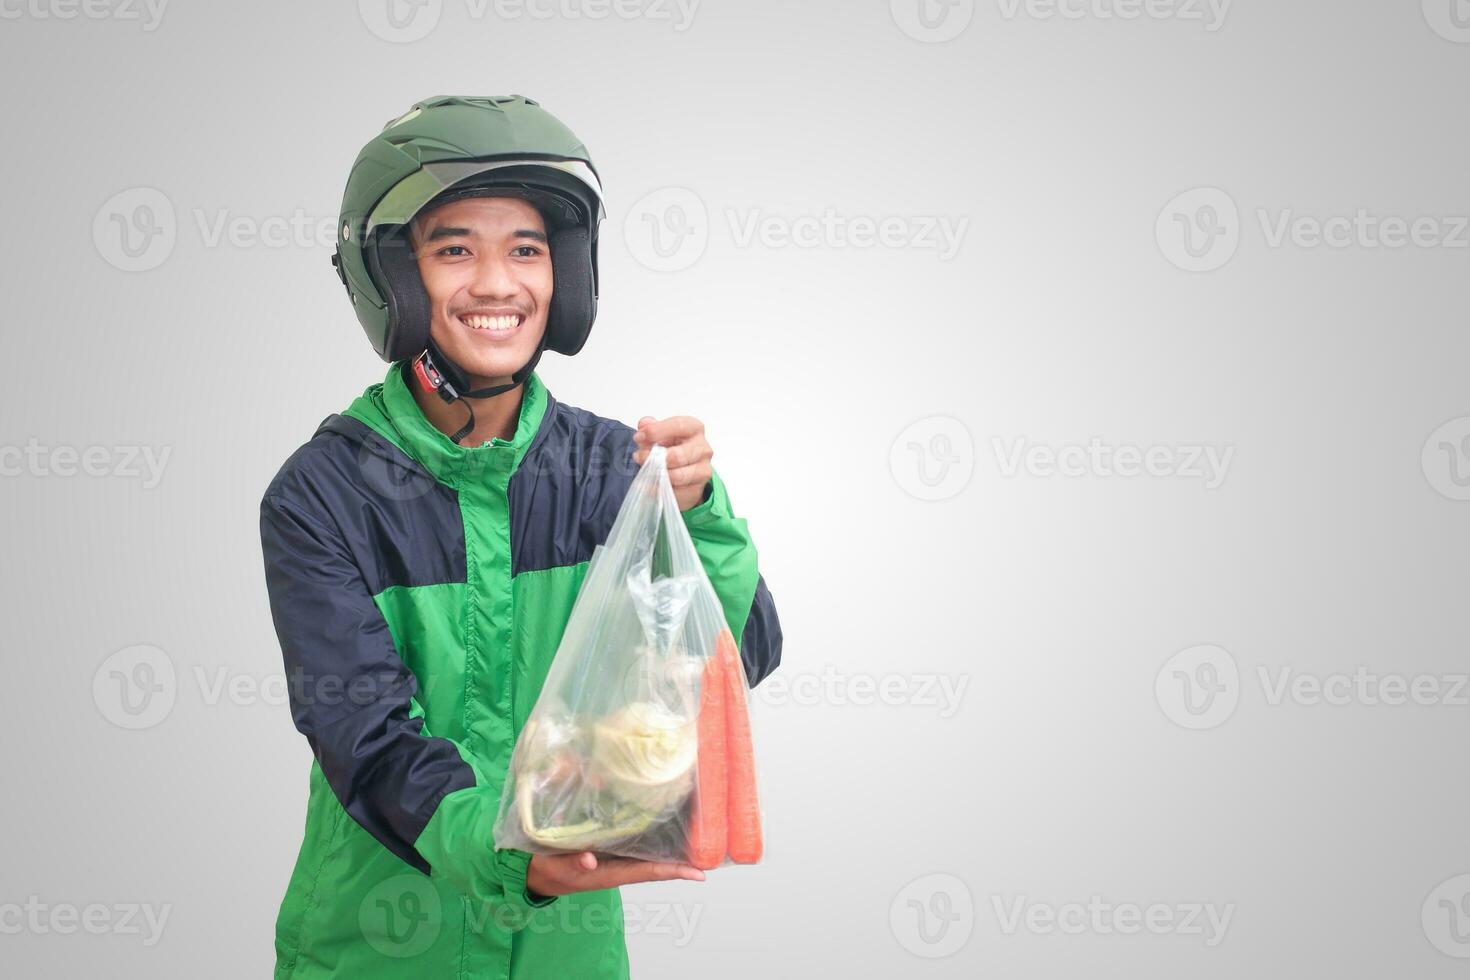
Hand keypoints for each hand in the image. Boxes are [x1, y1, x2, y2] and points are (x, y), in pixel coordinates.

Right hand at [526, 851, 705, 896]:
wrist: (534, 868)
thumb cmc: (547, 868)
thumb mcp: (555, 866)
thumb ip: (571, 863)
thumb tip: (589, 860)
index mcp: (609, 874)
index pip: (648, 873)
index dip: (674, 872)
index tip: (700, 874)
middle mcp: (618, 866)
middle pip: (657, 864)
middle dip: (682, 859)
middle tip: (710, 849)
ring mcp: (616, 858)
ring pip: (649, 853)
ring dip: (672, 847)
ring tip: (697, 833)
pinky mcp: (609, 848)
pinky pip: (637, 843)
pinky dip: (653, 835)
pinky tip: (664, 821)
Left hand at [632, 415, 712, 511]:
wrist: (684, 470)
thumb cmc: (672, 447)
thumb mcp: (659, 434)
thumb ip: (650, 427)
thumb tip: (644, 424)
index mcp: (694, 428)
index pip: (678, 426)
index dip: (656, 431)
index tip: (639, 437)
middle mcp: (703, 448)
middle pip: (677, 456)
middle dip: (652, 458)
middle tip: (637, 457)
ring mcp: (703, 469)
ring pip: (677, 476)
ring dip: (656, 475)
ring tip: (644, 472)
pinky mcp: (698, 488)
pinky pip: (675, 492)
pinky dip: (659, 489)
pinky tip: (650, 484)